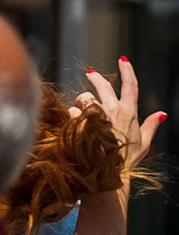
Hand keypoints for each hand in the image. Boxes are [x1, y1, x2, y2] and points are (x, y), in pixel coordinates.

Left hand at [80, 59, 164, 190]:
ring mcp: (97, 116)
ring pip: (85, 98)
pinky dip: (72, 117)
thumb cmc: (125, 161)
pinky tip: (75, 128)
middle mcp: (114, 111)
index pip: (131, 86)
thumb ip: (150, 126)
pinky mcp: (81, 121)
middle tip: (90, 73)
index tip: (123, 59)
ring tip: (82, 116)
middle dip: (96, 78)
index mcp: (130, 114)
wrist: (105, 174)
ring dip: (81, 103)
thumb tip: (162, 113)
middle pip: (103, 86)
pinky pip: (72, 111)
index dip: (127, 71)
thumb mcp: (143, 143)